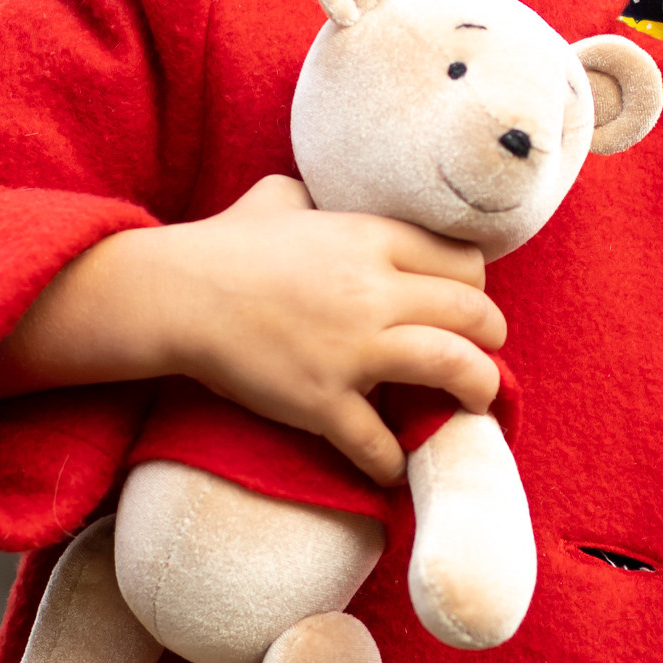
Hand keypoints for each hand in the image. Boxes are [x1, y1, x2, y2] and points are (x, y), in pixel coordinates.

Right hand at [0, 175, 506, 484]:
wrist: (172, 295)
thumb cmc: (221, 244)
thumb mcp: (277, 199)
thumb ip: (313, 198)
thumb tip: (316, 196)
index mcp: (371, 238)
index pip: (465, 263)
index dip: (477, 289)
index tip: (469, 307)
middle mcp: (374, 291)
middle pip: (475, 314)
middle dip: (490, 339)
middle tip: (483, 356)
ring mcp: (352, 349)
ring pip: (454, 368)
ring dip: (476, 391)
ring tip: (473, 406)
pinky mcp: (322, 400)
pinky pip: (380, 440)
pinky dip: (393, 460)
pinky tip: (393, 466)